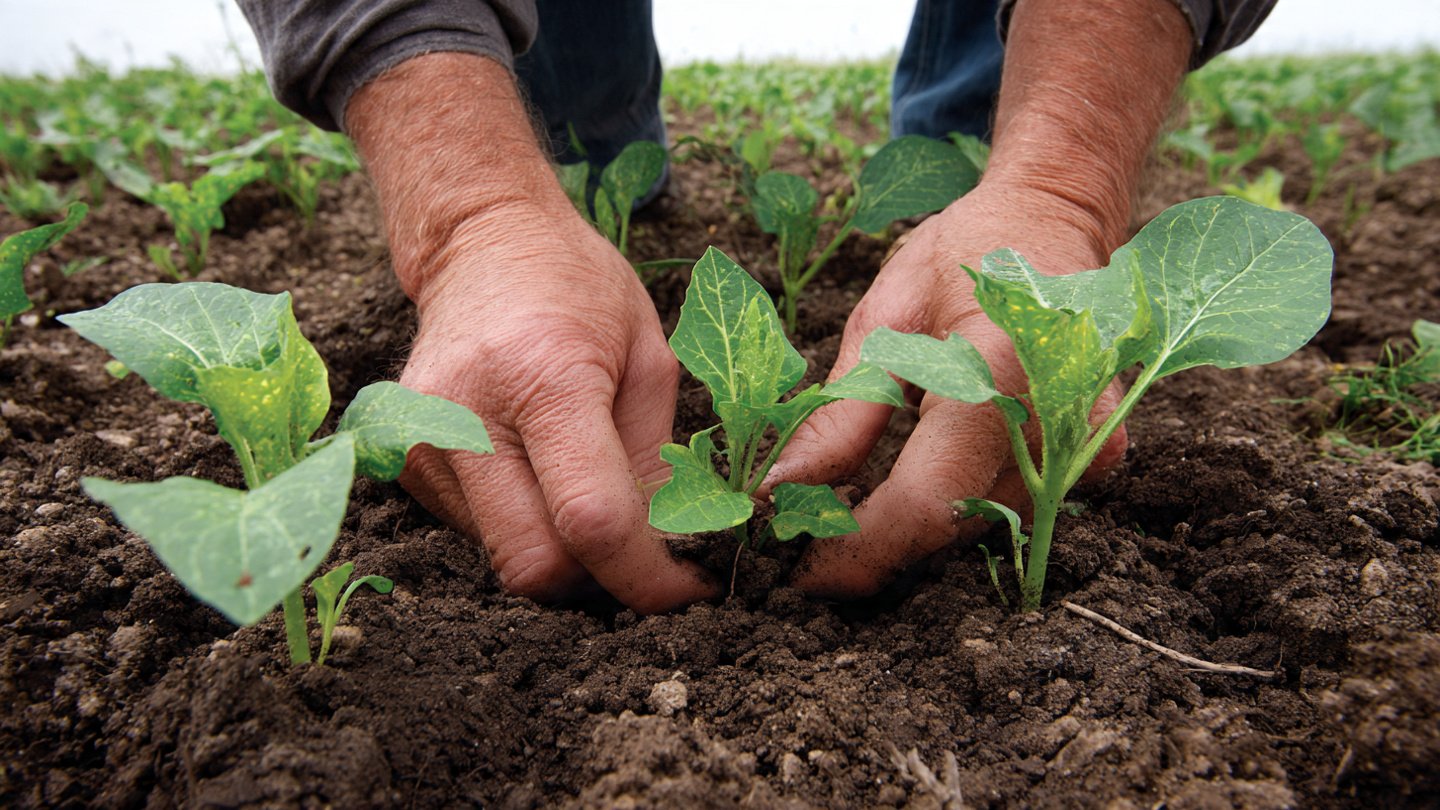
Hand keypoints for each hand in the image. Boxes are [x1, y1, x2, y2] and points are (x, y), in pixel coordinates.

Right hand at [396, 203, 717, 611]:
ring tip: (594, 496)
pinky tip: (545, 478)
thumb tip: (680, 555)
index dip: (648, 576)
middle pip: (537, 566)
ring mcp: (422, 444)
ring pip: (507, 560)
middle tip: (648, 555)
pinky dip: (529, 528)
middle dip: (602, 580)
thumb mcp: (649, 360)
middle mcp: (465, 418)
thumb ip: (658, 465)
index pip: (592, 520)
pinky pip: (482, 536)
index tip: (693, 589)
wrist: (481, 243)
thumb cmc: (580, 289)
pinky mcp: (405, 464)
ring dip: (565, 556)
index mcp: (542, 379)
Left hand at [768, 180, 1128, 595]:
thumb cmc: (964, 253)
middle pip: (953, 527)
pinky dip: (957, 507)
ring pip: (982, 526)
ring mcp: (1090, 443)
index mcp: (998, 373)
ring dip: (914, 531)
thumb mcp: (884, 319)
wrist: (1056, 216)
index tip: (800, 574)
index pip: (924, 504)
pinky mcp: (1097, 455)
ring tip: (847, 514)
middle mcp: (1058, 421)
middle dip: (876, 547)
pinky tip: (908, 487)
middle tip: (807, 541)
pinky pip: (1013, 506)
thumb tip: (781, 491)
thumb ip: (841, 416)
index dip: (858, 552)